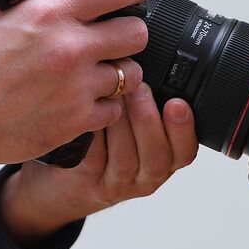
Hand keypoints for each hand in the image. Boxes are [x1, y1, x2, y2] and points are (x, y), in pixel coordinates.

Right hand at [0, 0, 151, 168]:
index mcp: (51, 12)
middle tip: (113, 39)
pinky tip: (83, 101)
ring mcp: (77, 86)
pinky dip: (103, 107)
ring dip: (119, 73)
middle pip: (137, 33)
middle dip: (128, 34)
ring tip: (97, 73)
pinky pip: (115, 110)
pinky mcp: (76, 120)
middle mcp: (70, 47)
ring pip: (131, 75)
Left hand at [0, 87, 198, 245]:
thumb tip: (146, 64)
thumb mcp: (132, 128)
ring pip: (126, 159)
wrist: (63, 183)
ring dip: (121, 125)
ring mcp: (116, 183)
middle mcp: (145, 176)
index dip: (184, 129)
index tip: (177, 104)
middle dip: (148, 119)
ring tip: (113, 96)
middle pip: (157, 156)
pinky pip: (93, 160)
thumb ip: (144, 104)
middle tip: (139, 88)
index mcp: (164, 160)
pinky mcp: (88, 184)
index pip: (185, 151)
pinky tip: (88, 115)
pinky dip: (92, 136)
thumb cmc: (102, 146)